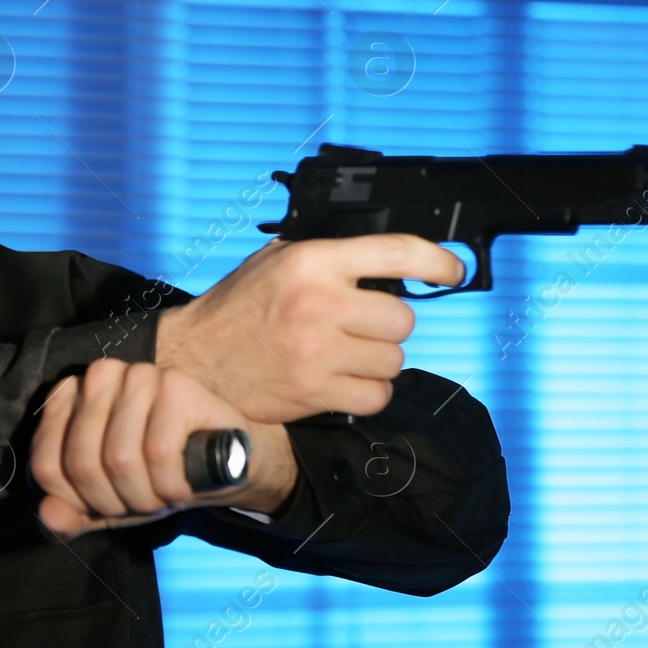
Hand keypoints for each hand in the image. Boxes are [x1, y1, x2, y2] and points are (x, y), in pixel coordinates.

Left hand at [30, 358, 297, 539]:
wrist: (231, 462)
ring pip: (119, 459)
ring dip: (146, 497)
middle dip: (113, 502)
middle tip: (143, 504)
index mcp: (74, 397)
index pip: (46, 464)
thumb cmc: (162, 476)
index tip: (107, 506)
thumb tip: (47, 516)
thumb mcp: (108, 504)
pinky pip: (158, 453)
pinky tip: (183, 487)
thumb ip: (71, 514)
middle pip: (81, 462)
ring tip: (165, 495)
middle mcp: (103, 375)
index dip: (76, 502)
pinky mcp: (179, 385)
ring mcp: (142, 375)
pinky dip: (171, 486)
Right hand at [155, 233, 464, 422]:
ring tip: (347, 356)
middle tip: (360, 328)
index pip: (399, 252)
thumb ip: (328, 255)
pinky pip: (377, 395)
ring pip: (395, 359)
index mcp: (312, 260)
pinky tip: (345, 382)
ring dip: (379, 361)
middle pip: (403, 317)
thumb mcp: (276, 260)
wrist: (194, 361)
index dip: (438, 261)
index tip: (453, 270)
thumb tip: (387, 261)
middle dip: (388, 325)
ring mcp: (320, 350)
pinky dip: (368, 393)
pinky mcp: (317, 391)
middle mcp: (320, 302)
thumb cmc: (237, 308)